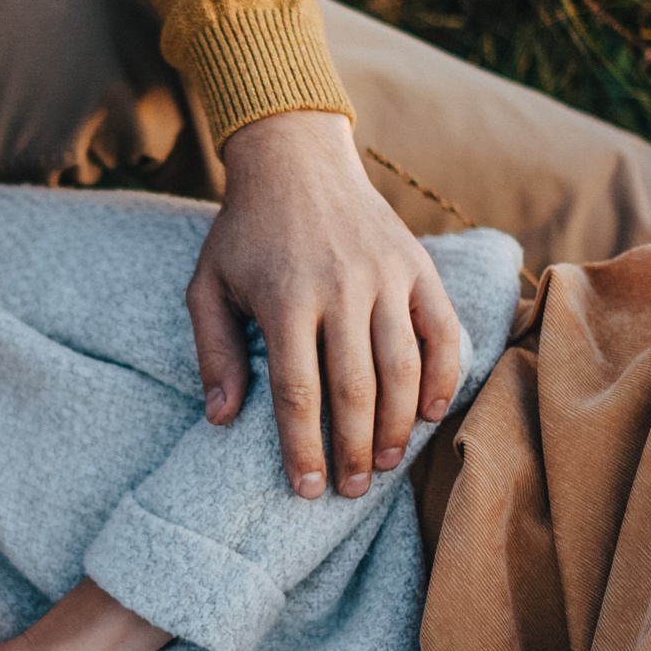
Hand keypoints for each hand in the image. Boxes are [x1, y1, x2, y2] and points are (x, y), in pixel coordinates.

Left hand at [190, 110, 462, 497]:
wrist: (296, 160)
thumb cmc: (246, 233)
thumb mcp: (208, 285)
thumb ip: (213, 351)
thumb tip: (221, 417)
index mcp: (285, 297)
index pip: (297, 390)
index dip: (302, 447)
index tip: (305, 489)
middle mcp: (340, 287)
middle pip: (354, 389)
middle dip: (352, 449)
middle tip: (349, 490)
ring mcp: (385, 276)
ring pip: (401, 367)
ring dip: (396, 425)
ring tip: (383, 464)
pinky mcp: (417, 266)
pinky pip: (441, 330)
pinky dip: (442, 375)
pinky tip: (429, 414)